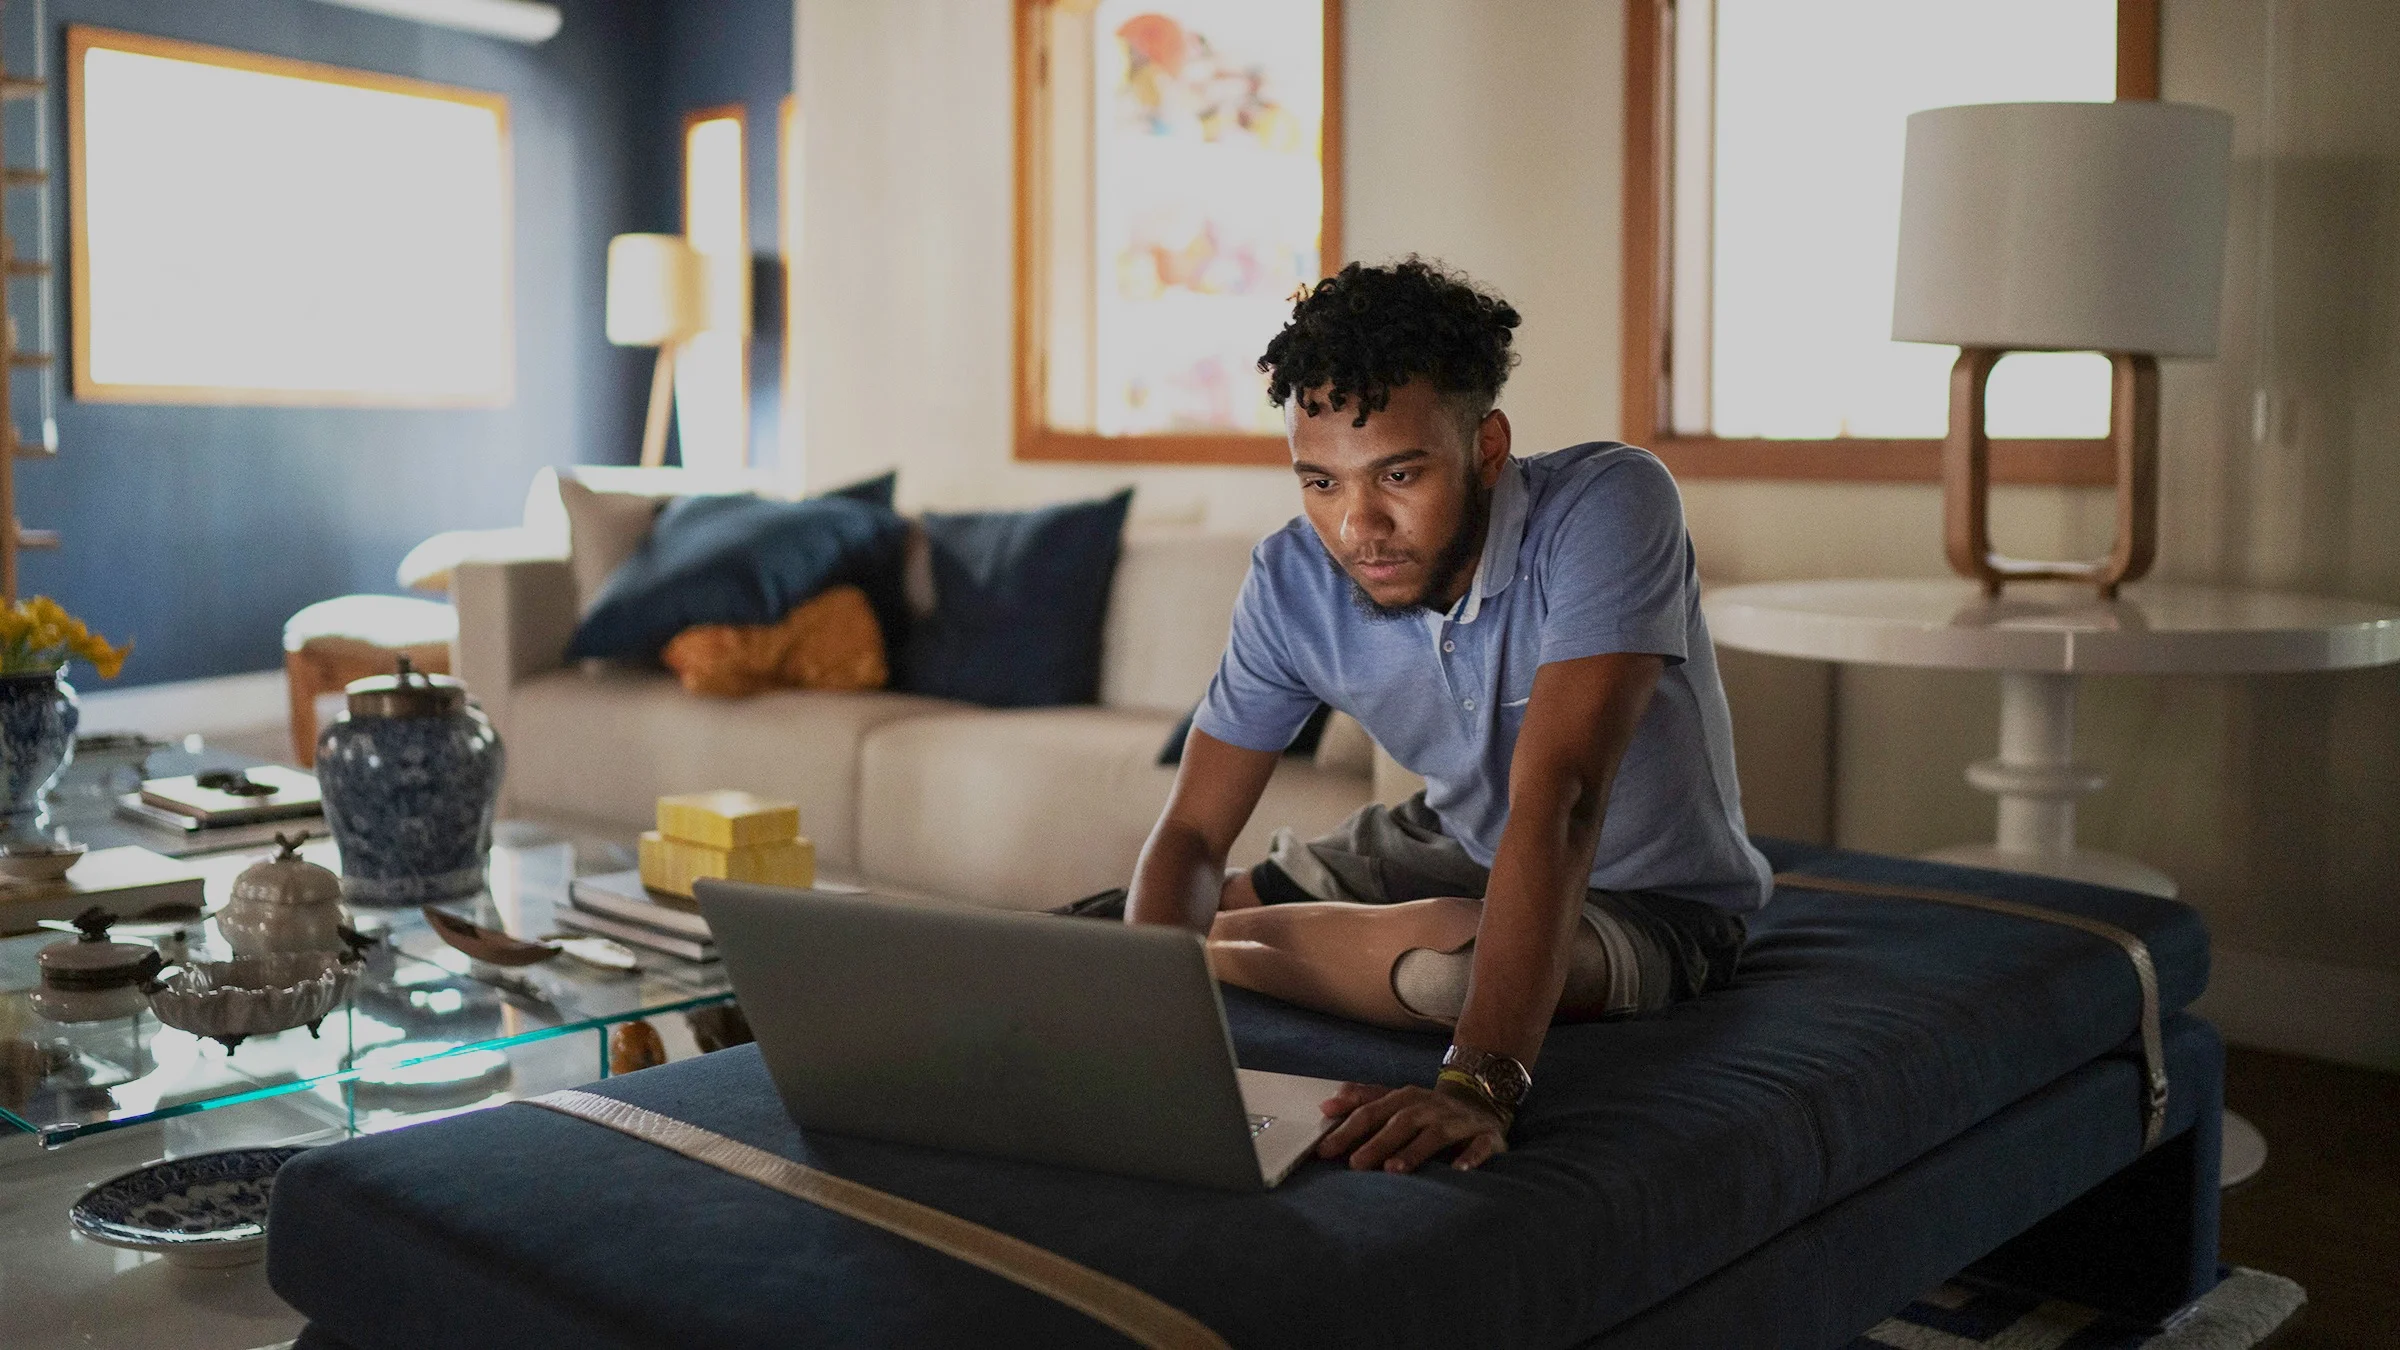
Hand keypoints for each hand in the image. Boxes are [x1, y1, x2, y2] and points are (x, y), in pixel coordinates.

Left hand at [1316, 1082, 1508, 1173]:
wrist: (1482, 1103)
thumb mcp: (1395, 1102)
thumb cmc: (1427, 1111)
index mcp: (1406, 1098)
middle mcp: (1431, 1106)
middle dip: (1378, 1142)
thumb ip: (1362, 1102)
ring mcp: (1459, 1120)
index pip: (1372, 1111)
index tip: (1325, 1150)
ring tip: (1394, 1169)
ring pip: (1436, 1133)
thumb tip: (1325, 1106)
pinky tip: (1458, 1170)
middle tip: (1355, 1164)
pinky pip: (1480, 1145)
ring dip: (1414, 1150)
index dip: (1348, 1129)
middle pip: (1402, 1121)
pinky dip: (1471, 1156)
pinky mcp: (1486, 1136)